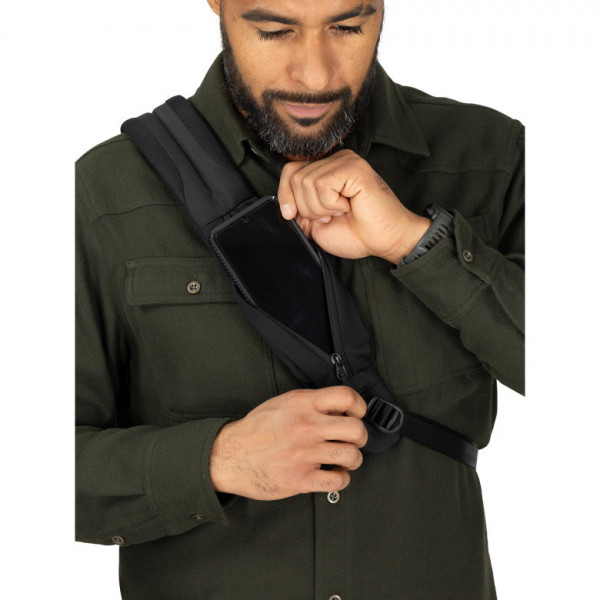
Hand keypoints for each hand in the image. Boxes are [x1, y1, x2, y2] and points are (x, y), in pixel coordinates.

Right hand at [209, 387, 367, 500]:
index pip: (346, 397)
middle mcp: (306, 427)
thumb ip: (311, 403)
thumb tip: (339, 409)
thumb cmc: (256, 428)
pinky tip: (333, 473)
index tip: (357, 414)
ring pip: (352, 456)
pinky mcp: (300, 479)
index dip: (360, 406)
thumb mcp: (283, 403)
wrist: (230, 455)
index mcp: (302, 403)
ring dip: (353, 459)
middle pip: (356, 430)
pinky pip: (338, 481)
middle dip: (361, 437)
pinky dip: (341, 478)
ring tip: (342, 458)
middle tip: (353, 440)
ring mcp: (304, 454)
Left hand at [278, 149, 430, 263]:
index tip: (291, 215)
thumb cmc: (357, 233)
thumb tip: (282, 204)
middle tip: (330, 216)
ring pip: (306, 182)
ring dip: (320, 208)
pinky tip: (347, 205)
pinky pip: (322, 184)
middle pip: (295, 177)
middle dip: (307, 207)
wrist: (383, 241)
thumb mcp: (316, 225)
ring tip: (341, 211)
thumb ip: (298, 211)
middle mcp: (335, 161)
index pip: (290, 170)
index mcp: (326, 170)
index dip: (285, 194)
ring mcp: (345, 161)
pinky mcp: (353, 167)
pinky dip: (330, 203)